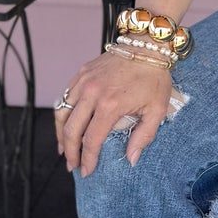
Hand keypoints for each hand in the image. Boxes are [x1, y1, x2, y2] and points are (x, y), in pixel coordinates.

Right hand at [56, 49, 177, 177]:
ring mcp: (84, 81)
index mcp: (110, 105)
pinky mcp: (81, 73)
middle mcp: (92, 93)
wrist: (148, 46)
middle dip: (70, 152)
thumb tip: (131, 159)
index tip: (87, 171)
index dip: (87, 159)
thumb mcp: (157, 110)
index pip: (91, 140)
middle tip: (73, 165)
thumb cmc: (155, 77)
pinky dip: (62, 114)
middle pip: (71, 130)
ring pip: (62, 113)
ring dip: (61, 134)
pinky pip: (65, 97)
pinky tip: (67, 124)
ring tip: (64, 149)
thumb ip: (143, 136)